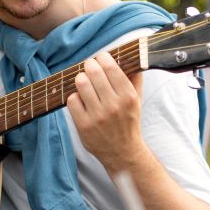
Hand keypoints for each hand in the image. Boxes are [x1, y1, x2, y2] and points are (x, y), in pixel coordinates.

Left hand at [67, 52, 146, 171]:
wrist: (123, 152)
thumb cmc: (129, 122)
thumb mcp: (137, 100)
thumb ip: (135, 79)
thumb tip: (130, 57)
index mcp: (128, 96)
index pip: (110, 67)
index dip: (103, 58)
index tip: (101, 58)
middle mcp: (113, 105)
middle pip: (93, 72)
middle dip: (90, 65)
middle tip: (90, 67)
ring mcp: (98, 116)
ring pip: (81, 83)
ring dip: (81, 79)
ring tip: (84, 82)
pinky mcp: (84, 126)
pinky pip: (72, 100)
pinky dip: (75, 97)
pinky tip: (81, 100)